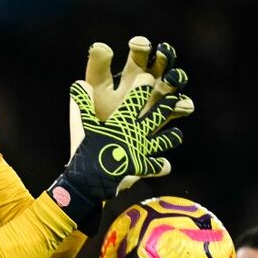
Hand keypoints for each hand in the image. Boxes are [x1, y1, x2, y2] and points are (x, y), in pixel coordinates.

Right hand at [49, 68, 188, 220]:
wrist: (91, 179)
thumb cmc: (86, 150)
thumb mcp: (82, 124)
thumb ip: (84, 104)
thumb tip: (80, 83)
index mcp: (122, 120)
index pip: (136, 98)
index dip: (143, 86)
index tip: (149, 78)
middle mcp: (136, 133)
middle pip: (156, 116)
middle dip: (165, 106)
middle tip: (173, 98)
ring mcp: (141, 150)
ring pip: (162, 141)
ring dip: (170, 138)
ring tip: (177, 135)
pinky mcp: (142, 167)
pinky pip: (156, 167)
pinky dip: (160, 166)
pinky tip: (165, 165)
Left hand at [82, 37, 193, 136]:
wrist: (105, 143)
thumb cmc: (99, 111)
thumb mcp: (97, 88)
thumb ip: (98, 67)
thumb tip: (100, 45)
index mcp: (132, 70)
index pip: (140, 52)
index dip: (140, 46)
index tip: (137, 44)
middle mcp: (149, 80)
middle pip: (161, 62)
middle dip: (164, 56)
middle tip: (162, 52)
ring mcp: (160, 97)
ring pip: (173, 82)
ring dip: (176, 77)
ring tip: (171, 78)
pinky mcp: (167, 115)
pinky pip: (179, 108)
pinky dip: (182, 106)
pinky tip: (181, 105)